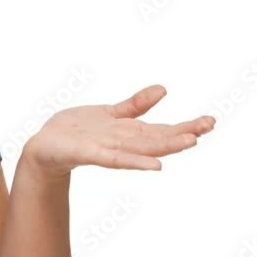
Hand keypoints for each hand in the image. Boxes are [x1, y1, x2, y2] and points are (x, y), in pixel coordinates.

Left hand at [23, 84, 215, 178]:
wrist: (45, 147)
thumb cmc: (77, 132)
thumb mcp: (110, 113)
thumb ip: (136, 105)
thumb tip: (164, 89)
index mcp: (130, 132)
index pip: (163, 129)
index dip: (186, 125)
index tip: (211, 120)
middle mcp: (124, 142)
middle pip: (157, 138)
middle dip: (183, 133)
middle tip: (209, 127)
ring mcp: (109, 149)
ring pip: (142, 148)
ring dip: (166, 146)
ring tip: (190, 142)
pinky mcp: (91, 154)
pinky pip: (116, 159)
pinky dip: (135, 162)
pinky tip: (155, 166)